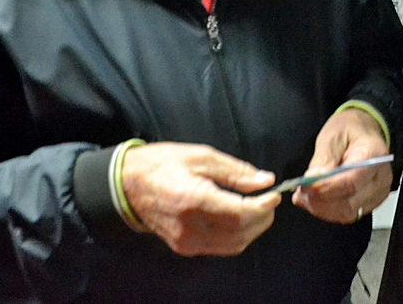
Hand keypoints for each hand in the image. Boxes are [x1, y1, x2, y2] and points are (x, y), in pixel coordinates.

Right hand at [121, 142, 280, 255]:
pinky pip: (219, 247)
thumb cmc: (164, 164)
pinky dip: (237, 235)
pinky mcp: (184, 247)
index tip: (274, 194)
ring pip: (233, 245)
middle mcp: (189, 227)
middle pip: (240, 233)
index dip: (263, 207)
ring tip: (259, 208)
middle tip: (270, 200)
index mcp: (193, 200)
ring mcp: (185, 241)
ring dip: (253, 229)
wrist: (127, 184)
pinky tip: (240, 217)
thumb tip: (265, 180)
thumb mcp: (202, 156)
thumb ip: (236, 172)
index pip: (239, 214)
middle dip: (262, 218)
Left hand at [292, 107, 392, 223]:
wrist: (364, 132)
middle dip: (320, 202)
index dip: (326, 188)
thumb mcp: (332, 135)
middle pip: (350, 203)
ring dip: (322, 209)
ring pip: (348, 213)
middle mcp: (381, 177)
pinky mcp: (370, 202)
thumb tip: (313, 180)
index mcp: (374, 154)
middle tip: (301, 192)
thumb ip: (323, 158)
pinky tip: (315, 200)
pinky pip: (348, 214)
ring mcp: (378, 192)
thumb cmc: (351, 130)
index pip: (351, 181)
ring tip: (305, 196)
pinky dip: (328, 211)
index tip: (306, 187)